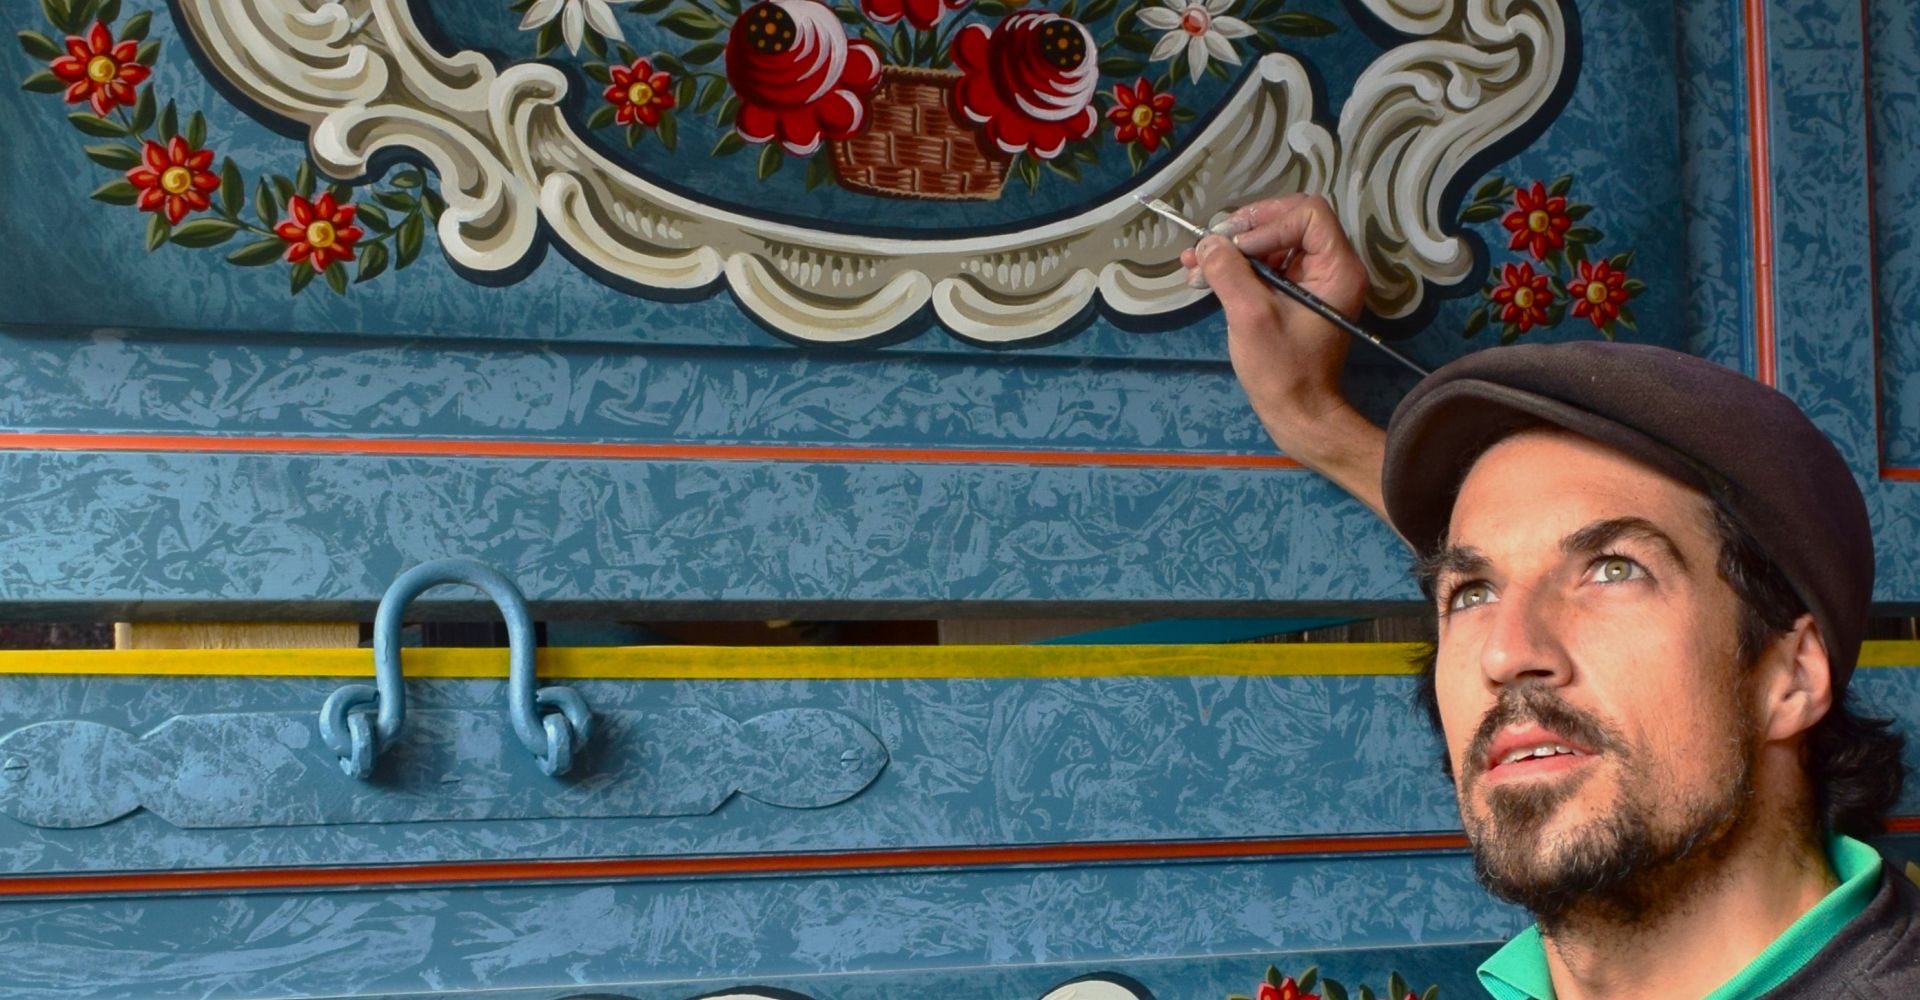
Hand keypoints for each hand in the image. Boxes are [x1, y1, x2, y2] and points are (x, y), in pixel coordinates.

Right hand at [1182, 194, 1388, 518]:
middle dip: (1246, 230)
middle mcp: (1332, 268)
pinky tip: (1204, 273)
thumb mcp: (1251, 316)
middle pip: (1290, 220)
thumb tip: (1207, 242)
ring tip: (1196, 260)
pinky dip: (1237, 266)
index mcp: (1338, 269)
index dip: (1268, 223)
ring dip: (1234, 249)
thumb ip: (1229, 272)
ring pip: (1273, 242)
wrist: (1297, 413)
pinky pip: (1267, 265)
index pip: (1308, 215)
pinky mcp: (1294, 295)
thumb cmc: (1282, 370)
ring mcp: (1313, 281)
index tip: (1236, 249)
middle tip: (1211, 243)